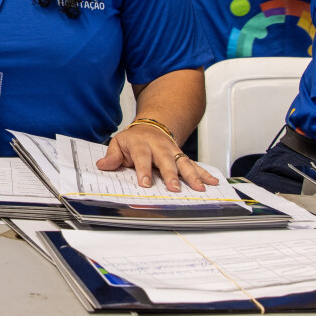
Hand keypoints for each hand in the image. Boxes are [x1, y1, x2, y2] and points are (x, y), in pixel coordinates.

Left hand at [96, 123, 217, 191]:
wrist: (150, 127)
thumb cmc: (133, 140)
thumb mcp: (118, 144)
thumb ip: (112, 156)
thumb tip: (102, 165)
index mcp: (141, 144)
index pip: (142, 157)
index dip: (143, 170)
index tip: (144, 183)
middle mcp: (159, 146)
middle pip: (166, 160)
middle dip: (171, 175)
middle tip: (174, 188)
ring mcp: (172, 150)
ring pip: (183, 162)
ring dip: (192, 175)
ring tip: (200, 187)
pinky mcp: (181, 155)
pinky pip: (194, 164)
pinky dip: (204, 173)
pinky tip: (213, 181)